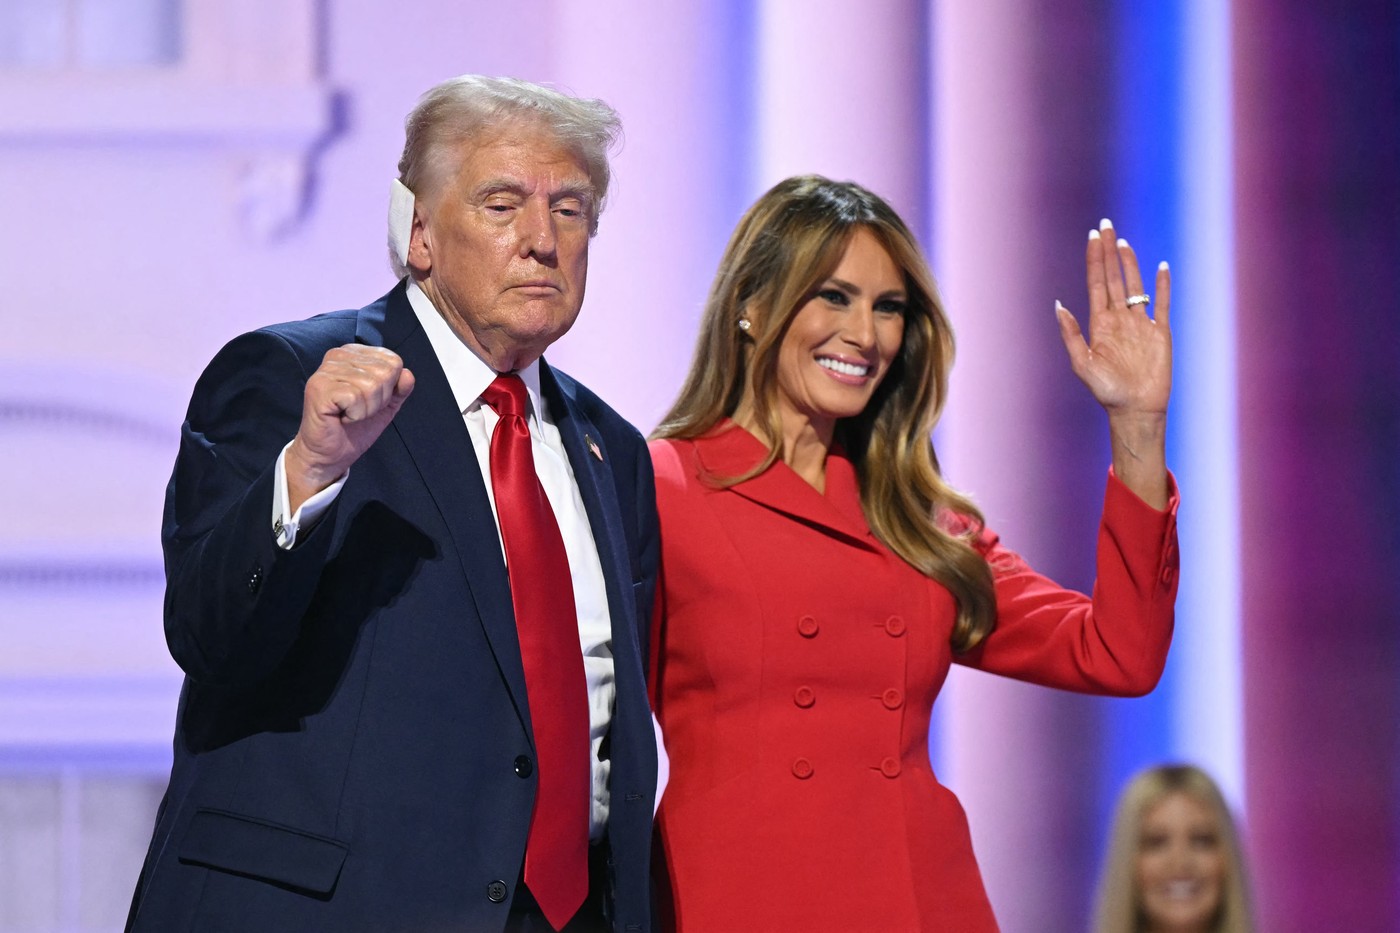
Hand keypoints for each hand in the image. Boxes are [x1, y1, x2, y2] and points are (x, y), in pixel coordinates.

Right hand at [285, 345, 414, 510]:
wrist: (330, 454)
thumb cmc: (353, 428)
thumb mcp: (386, 406)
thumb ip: (399, 388)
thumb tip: (408, 374)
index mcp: (354, 354)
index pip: (393, 361)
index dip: (390, 388)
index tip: (369, 400)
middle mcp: (338, 356)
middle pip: (385, 372)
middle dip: (379, 400)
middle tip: (358, 409)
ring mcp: (326, 370)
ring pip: (372, 385)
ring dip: (366, 409)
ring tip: (349, 414)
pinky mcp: (319, 387)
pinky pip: (356, 397)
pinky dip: (355, 414)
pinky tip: (341, 417)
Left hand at [1055, 218, 1171, 415]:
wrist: (1135, 410)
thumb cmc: (1106, 392)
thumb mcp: (1082, 363)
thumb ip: (1070, 333)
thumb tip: (1058, 304)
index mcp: (1099, 323)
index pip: (1097, 283)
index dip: (1094, 259)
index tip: (1092, 236)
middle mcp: (1119, 319)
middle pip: (1115, 277)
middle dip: (1108, 252)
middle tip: (1105, 225)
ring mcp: (1141, 324)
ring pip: (1135, 285)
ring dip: (1130, 263)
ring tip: (1122, 241)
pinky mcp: (1160, 332)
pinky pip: (1162, 303)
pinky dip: (1162, 285)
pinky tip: (1161, 267)